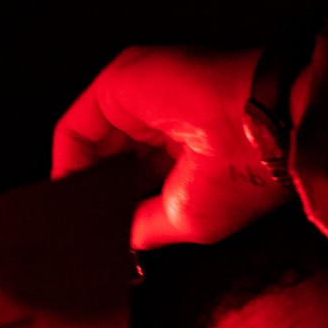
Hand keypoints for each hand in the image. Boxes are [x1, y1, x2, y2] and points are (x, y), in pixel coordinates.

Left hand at [52, 45, 290, 248]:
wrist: (261, 125)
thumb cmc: (245, 171)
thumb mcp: (188, 219)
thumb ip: (144, 225)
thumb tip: (116, 241)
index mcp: (187, 153)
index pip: (136, 180)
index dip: (118, 209)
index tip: (104, 239)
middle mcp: (160, 124)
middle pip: (109, 163)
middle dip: (97, 198)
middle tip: (86, 233)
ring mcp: (138, 102)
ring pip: (90, 146)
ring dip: (79, 183)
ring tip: (78, 219)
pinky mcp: (117, 85)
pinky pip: (76, 128)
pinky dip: (66, 163)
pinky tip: (70, 194)